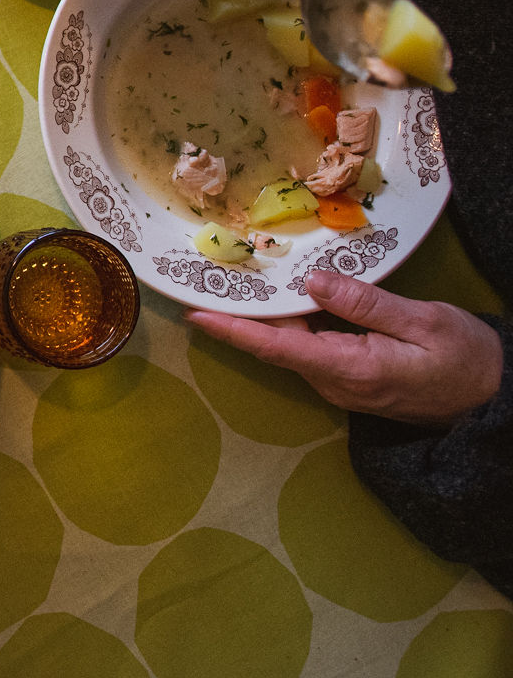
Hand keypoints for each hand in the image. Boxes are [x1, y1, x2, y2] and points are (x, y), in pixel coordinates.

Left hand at [188, 269, 504, 427]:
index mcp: (350, 368)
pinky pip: (307, 349)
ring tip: (229, 280)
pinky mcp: (348, 378)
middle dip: (237, 315)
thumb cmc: (466, 358)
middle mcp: (334, 382)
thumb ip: (367, 303)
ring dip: (261, 317)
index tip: (195, 313)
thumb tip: (314, 281)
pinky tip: (277, 297)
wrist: (493, 399)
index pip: (276, 347)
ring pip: (289, 346)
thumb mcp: (425, 322)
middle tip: (205, 278)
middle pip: (274, 344)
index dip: (232, 329)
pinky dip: (287, 323)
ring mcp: (339, 384)